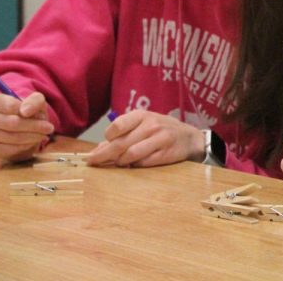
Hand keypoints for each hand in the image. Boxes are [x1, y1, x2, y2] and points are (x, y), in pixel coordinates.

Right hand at [0, 92, 53, 161]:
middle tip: (49, 128)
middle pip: (11, 123)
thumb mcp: (36, 101)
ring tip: (43, 134)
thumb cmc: (28, 111)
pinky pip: (10, 149)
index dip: (28, 111)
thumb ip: (34, 100)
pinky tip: (33, 141)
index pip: (10, 106)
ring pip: (11, 137)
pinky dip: (25, 146)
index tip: (42, 116)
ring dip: (32, 137)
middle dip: (33, 126)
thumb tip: (25, 111)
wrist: (23, 127)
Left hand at [85, 110, 201, 167]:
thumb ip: (122, 135)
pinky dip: (135, 166)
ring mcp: (159, 139)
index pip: (116, 126)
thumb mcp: (143, 125)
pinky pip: (143, 163)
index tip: (104, 144)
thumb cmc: (160, 130)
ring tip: (119, 163)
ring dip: (120, 162)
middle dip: (104, 155)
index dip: (107, 138)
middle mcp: (150, 125)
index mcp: (142, 115)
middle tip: (93, 162)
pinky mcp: (166, 153)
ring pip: (130, 154)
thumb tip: (98, 150)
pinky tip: (134, 165)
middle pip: (120, 143)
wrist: (189, 138)